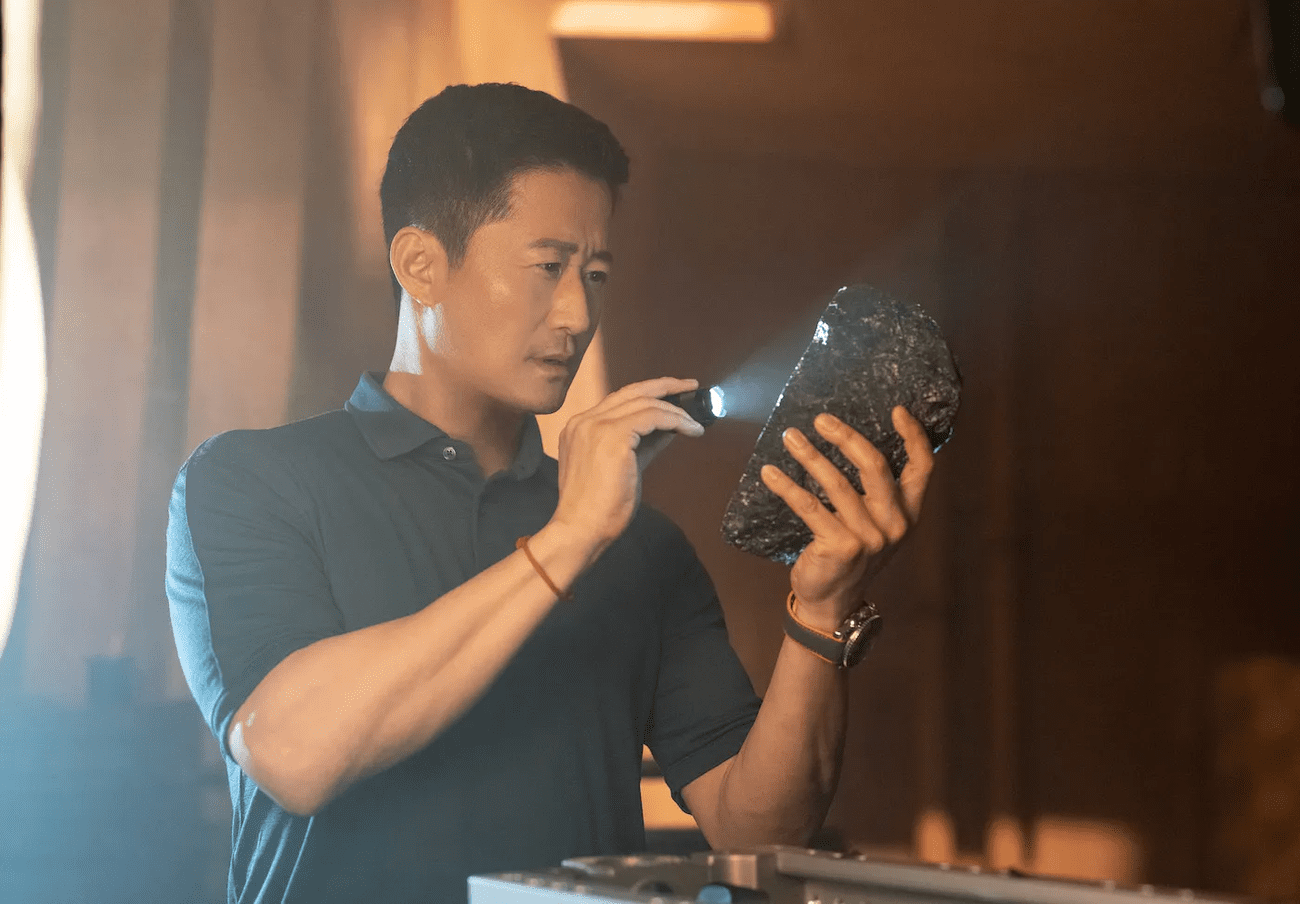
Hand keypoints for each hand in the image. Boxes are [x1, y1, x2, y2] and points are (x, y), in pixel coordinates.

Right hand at [551, 377, 704, 552]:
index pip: (620, 399)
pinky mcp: (612, 437)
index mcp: (581, 427)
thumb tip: (670, 429)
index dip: (650, 392)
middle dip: (666, 386)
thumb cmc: (599, 508)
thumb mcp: (625, 467)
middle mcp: (585, 420)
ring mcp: (596, 425)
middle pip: (632, 391)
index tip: (675, 392)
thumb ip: (644, 445)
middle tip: (691, 387)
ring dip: (676, 411)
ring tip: (696, 424)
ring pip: (645, 403)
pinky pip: (652, 417)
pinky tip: (691, 430)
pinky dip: (675, 420)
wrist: (581, 529)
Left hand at [760, 407, 932, 627]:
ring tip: (790, 436)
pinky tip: (770, 472)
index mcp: (909, 514)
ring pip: (835, 482)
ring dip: (809, 455)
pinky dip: (786, 486)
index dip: (913, 436)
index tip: (896, 410)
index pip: (923, 468)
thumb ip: (875, 494)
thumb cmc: (851, 554)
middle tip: (821, 420)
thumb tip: (849, 441)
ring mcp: (868, 537)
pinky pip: (808, 505)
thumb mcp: (875, 526)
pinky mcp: (840, 546)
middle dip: (846, 437)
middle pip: (874, 466)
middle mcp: (894, 525)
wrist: (833, 602)